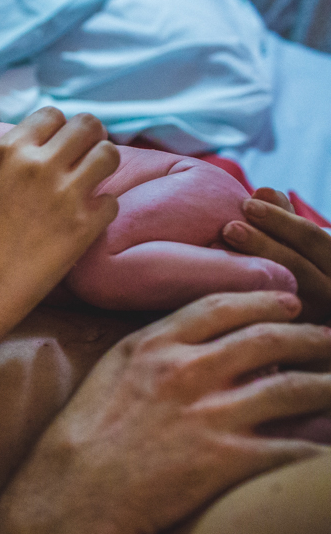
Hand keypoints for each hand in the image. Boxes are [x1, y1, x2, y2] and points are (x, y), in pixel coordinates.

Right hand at [0, 108, 118, 327]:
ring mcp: (64, 194)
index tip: (60, 145)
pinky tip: (84, 222)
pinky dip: (102, 209)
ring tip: (90, 184)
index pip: (52, 115)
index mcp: (7, 151)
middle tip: (85, 157)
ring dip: (102, 167)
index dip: (59, 129)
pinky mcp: (84, 226)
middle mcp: (38, 164)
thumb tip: (33, 151)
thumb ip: (8, 162)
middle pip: (87, 125)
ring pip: (108, 154)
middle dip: (90, 138)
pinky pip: (112, 201)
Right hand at [0, 291, 330, 533]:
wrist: (71, 494)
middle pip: (267, 339)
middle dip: (310, 336)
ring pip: (294, 388)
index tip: (287, 304)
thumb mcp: (109, 373)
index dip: (262, 301)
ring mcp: (209, 415)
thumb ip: (150, 351)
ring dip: (328, 383)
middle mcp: (185, 371)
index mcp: (152, 344)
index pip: (221, 306)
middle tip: (330, 337)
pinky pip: (293, 448)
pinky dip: (319, 447)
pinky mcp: (226, 461)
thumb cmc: (80, 438)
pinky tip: (328, 445)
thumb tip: (190, 345)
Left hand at [222, 187, 330, 323]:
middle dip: (263, 245)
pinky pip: (266, 320)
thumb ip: (284, 215)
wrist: (307, 319)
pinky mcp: (292, 342)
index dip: (281, 220)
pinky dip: (241, 300)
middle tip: (228, 227)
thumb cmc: (295, 262)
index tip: (248, 202)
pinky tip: (215, 287)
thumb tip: (263, 191)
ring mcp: (311, 319)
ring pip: (281, 295)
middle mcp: (330, 293)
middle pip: (297, 267)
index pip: (313, 239)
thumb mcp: (297, 240)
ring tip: (215, 249)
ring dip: (250, 271)